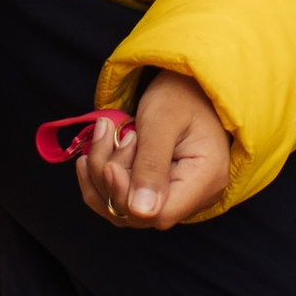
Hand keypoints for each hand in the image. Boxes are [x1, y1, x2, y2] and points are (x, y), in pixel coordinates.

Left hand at [76, 71, 232, 229]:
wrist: (188, 82)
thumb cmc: (179, 93)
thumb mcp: (162, 121)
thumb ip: (152, 165)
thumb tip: (141, 212)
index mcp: (205, 178)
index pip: (159, 213)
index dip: (126, 195)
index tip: (110, 163)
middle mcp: (195, 195)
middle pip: (138, 213)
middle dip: (109, 177)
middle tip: (109, 133)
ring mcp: (176, 195)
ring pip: (124, 209)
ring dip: (101, 175)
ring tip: (102, 134)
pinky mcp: (159, 190)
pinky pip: (123, 200)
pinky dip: (101, 179)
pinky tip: (90, 156)